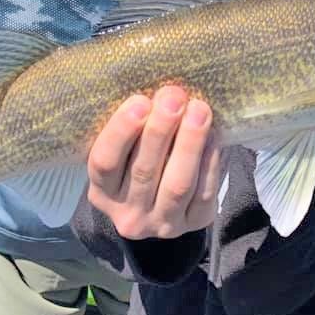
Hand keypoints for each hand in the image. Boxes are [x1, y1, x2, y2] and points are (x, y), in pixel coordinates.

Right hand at [87, 85, 221, 239]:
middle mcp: (128, 214)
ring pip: (177, 184)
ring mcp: (162, 224)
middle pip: (144, 171)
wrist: (160, 205)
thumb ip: (132, 128)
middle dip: (160, 130)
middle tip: (174, 96)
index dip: (121, 132)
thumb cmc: (136, 162)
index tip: (139, 100)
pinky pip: (204, 193)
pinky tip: (213, 134)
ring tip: (198, 109)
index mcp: (101, 192)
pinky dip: (209, 161)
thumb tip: (157, 90)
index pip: (104, 163)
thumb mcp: (123, 151)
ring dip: (189, 143)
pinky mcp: (193, 224)